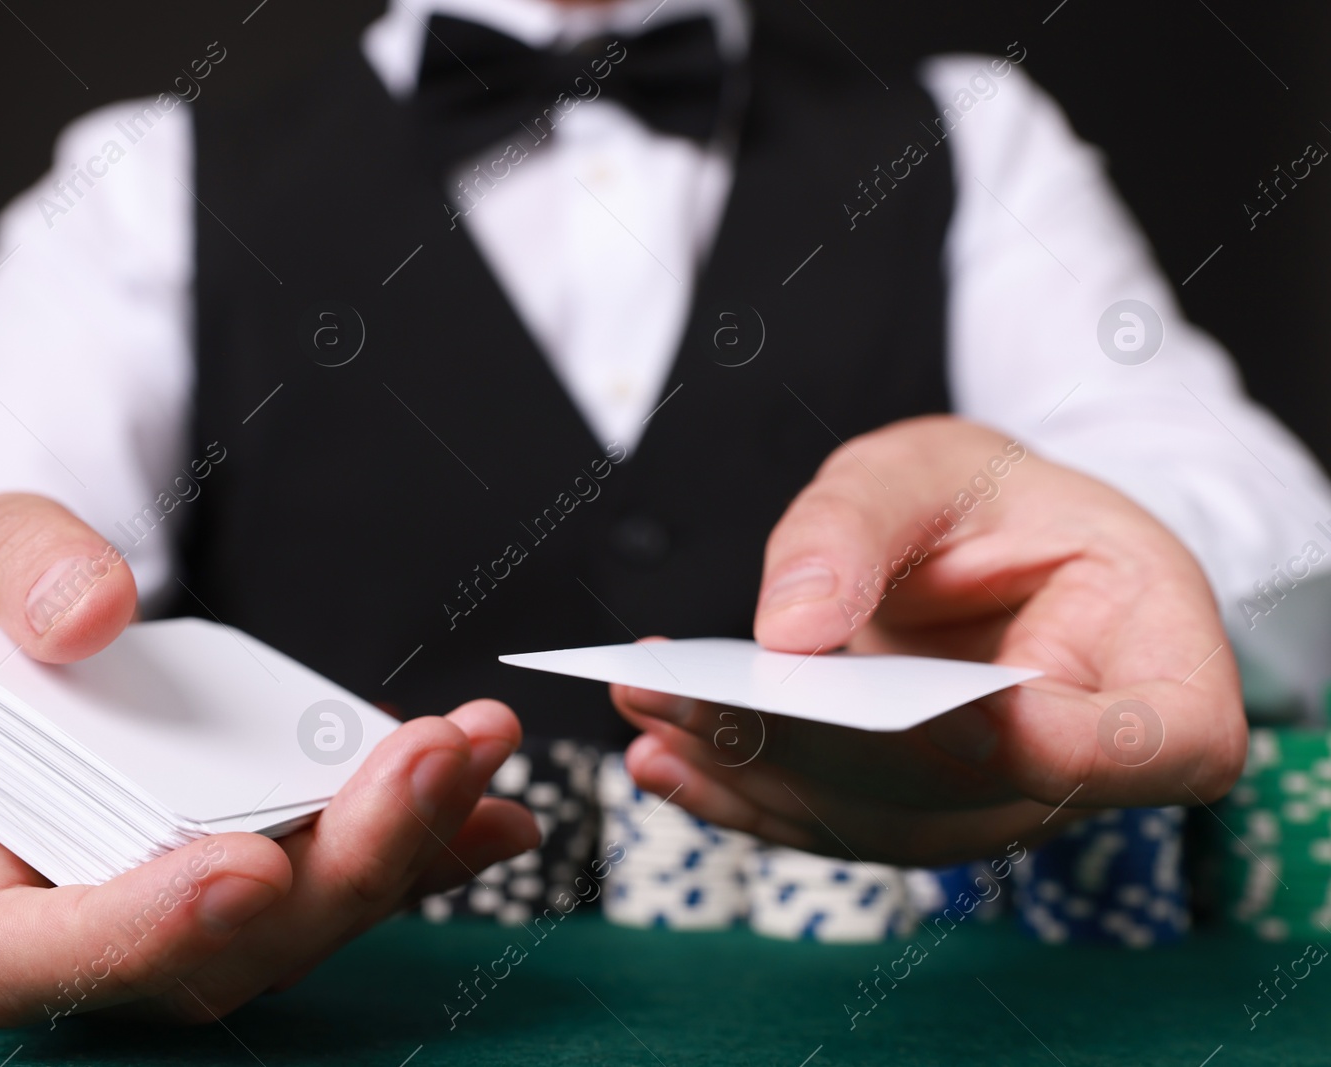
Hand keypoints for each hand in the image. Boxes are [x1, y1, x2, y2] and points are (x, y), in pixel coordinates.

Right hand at [0, 493, 537, 1025]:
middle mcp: (79, 929)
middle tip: (424, 761)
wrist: (31, 655)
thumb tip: (92, 614)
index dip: (139, 932)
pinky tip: (495, 804)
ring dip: (403, 846)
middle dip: (335, 867)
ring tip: (474, 746)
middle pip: (208, 957)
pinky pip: (341, 885)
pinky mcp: (255, 884)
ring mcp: (179, 917)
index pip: (23, 958)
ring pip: (298, 927)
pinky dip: (424, 848)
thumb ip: (14, 572)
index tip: (248, 865)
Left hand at [611, 416, 1244, 865]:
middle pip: (969, 791)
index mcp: (1160, 665)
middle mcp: (1090, 764)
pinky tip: (663, 758)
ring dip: (756, 780)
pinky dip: (743, 797)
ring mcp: (1004, 805)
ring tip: (649, 719)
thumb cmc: (987, 496)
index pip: (1136, 743)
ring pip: (886, 824)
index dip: (1039, 743)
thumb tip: (788, 630)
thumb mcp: (933, 463)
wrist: (979, 544)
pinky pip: (837, 825)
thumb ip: (862, 524)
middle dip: (820, 748)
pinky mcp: (922, 816)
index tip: (929, 706)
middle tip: (690, 698)